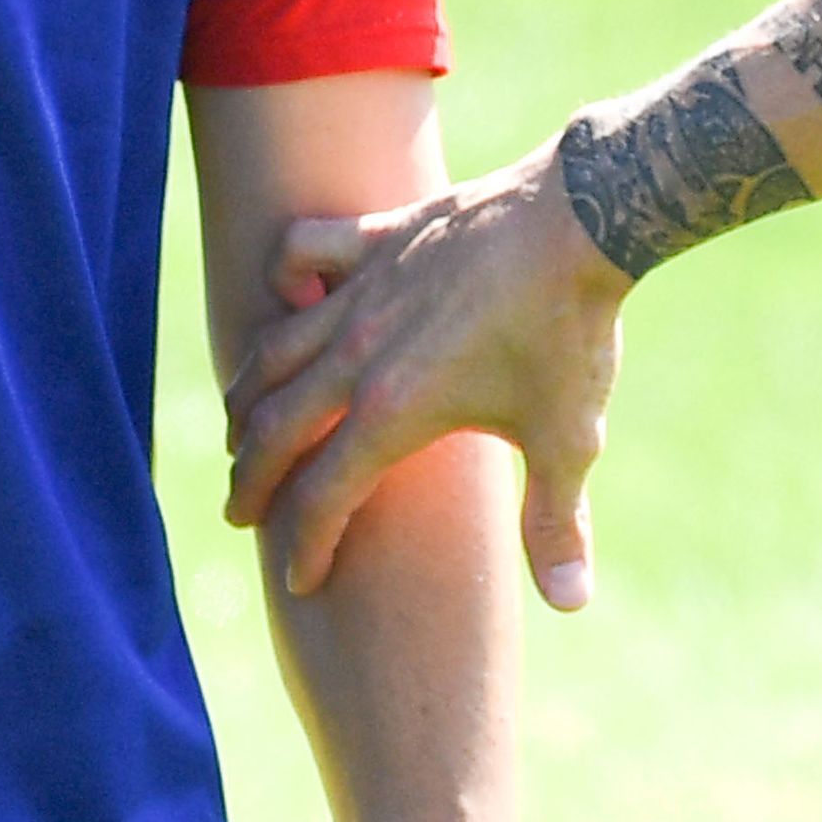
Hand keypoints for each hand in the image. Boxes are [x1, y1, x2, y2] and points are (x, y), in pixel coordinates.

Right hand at [222, 145, 625, 605]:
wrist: (582, 219)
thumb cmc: (571, 332)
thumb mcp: (568, 438)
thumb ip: (556, 524)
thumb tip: (570, 601)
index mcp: (392, 411)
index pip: (322, 498)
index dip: (306, 547)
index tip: (301, 578)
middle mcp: (357, 352)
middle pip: (274, 429)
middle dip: (250, 481)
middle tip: (240, 513)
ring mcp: (361, 290)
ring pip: (274, 350)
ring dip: (248, 396)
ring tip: (241, 429)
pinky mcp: (378, 238)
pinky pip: (301, 250)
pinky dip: (285, 275)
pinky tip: (295, 301)